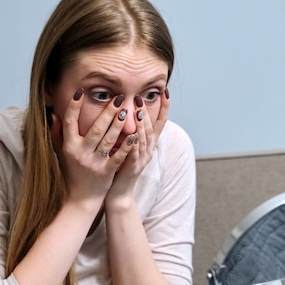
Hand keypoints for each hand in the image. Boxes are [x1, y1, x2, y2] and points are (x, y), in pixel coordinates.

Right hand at [51, 89, 138, 206]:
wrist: (81, 199)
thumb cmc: (71, 172)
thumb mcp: (61, 153)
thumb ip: (57, 133)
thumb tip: (54, 114)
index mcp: (69, 147)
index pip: (69, 122)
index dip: (73, 107)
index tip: (80, 92)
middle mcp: (80, 154)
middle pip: (95, 129)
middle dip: (107, 112)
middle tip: (117, 98)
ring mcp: (94, 163)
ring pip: (108, 140)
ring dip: (118, 125)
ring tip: (127, 111)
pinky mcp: (106, 172)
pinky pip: (118, 157)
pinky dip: (127, 146)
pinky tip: (135, 135)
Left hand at [106, 89, 169, 205]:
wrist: (118, 193)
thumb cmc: (120, 168)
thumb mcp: (128, 147)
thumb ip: (131, 131)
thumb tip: (129, 110)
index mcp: (148, 144)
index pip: (160, 122)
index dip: (164, 107)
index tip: (165, 91)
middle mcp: (148, 150)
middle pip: (151, 128)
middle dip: (148, 112)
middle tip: (142, 98)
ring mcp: (141, 159)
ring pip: (144, 139)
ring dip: (141, 125)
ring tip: (138, 111)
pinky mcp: (133, 168)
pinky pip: (134, 154)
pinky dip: (134, 144)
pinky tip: (132, 135)